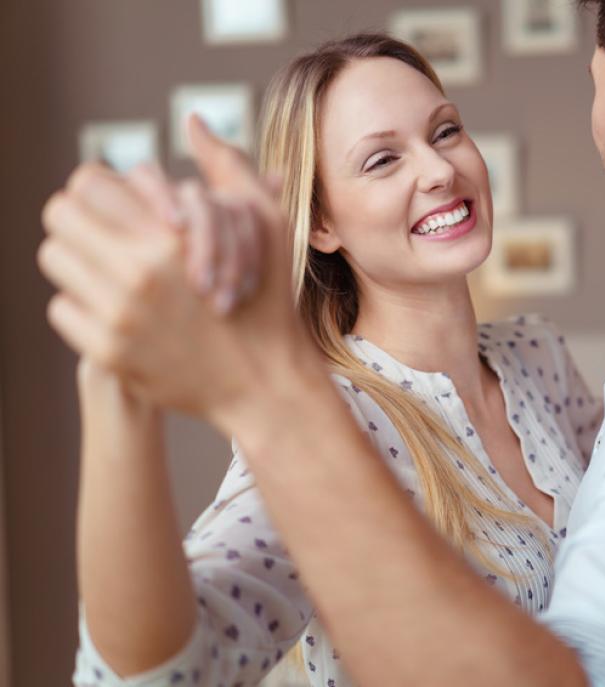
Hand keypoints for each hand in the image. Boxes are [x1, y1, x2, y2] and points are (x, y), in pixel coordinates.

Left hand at [38, 117, 314, 423]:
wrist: (265, 383)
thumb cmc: (269, 300)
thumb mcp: (264, 224)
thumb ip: (228, 166)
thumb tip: (195, 120)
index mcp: (170, 239)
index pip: (87, 185)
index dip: (97, 190)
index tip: (117, 206)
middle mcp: (137, 276)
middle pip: (59, 218)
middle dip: (81, 221)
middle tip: (107, 235)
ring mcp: (118, 318)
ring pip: (56, 263)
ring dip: (79, 261)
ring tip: (112, 271)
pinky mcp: (109, 353)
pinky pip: (62, 310)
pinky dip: (84, 306)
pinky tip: (118, 311)